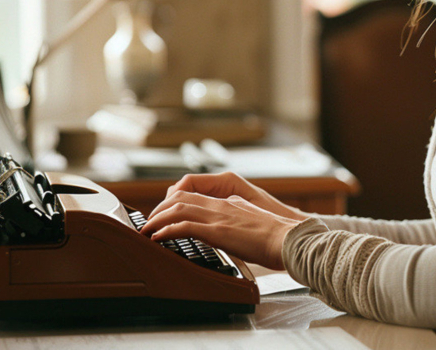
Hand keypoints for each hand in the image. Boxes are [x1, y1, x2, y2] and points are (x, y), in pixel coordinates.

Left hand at [140, 191, 301, 270]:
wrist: (289, 239)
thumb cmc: (278, 237)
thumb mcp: (255, 222)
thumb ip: (241, 220)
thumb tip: (233, 227)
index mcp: (230, 202)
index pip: (195, 195)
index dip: (175, 203)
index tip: (165, 214)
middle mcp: (221, 205)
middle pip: (180, 197)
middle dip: (160, 208)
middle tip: (149, 222)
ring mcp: (218, 216)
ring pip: (177, 208)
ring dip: (157, 219)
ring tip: (146, 230)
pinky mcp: (217, 230)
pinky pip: (183, 226)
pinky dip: (165, 231)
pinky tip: (157, 238)